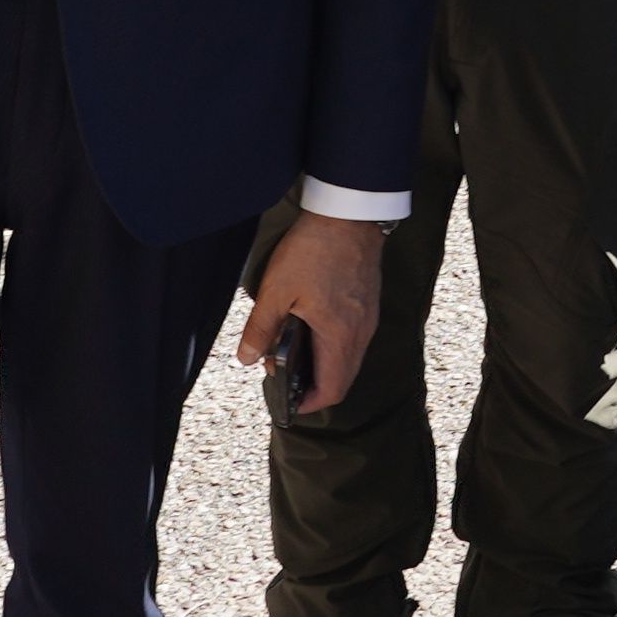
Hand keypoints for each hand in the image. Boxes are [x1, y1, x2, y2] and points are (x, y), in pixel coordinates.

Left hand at [240, 209, 387, 418]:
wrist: (348, 213)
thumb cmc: (315, 250)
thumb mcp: (276, 290)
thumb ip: (261, 329)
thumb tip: (248, 358)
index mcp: (340, 337)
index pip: (332, 390)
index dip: (308, 403)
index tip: (287, 402)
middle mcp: (360, 333)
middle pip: (342, 378)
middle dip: (313, 385)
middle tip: (284, 375)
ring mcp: (367, 318)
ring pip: (348, 359)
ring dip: (323, 364)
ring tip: (293, 350)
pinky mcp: (367, 304)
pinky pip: (353, 338)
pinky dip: (333, 345)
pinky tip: (311, 327)